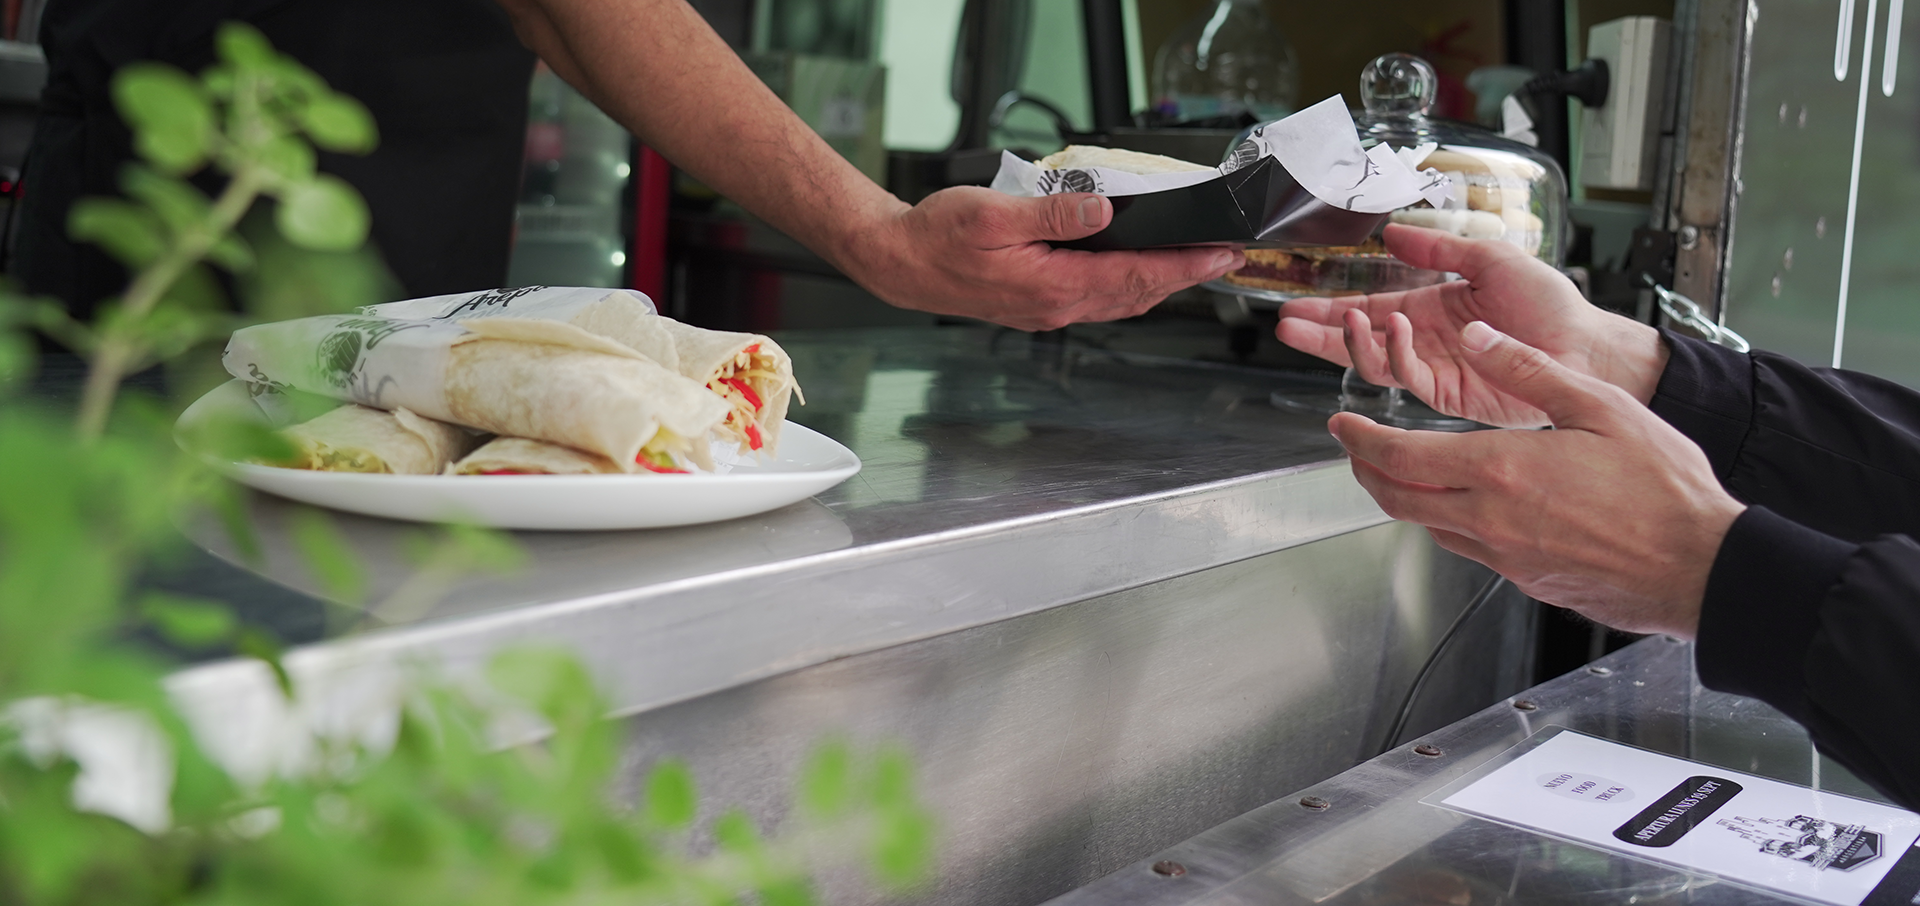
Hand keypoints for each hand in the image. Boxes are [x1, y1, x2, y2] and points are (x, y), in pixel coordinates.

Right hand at [843, 187, 1244, 330]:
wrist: (899, 263)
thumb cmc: (937, 236)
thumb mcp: (994, 212)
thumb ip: (1053, 213)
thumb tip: (1104, 212)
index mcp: (1052, 284)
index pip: (1136, 275)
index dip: (1185, 266)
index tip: (1221, 255)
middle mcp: (1056, 306)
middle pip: (1137, 293)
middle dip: (1184, 276)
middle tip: (1224, 257)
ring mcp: (1047, 311)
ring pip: (1120, 301)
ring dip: (1159, 284)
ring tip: (1192, 264)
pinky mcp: (1037, 306)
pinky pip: (1097, 301)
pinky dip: (1127, 287)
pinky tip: (1136, 272)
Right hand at [1276, 224, 1665, 426]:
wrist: (1588, 345)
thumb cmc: (1551, 304)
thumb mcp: (1490, 258)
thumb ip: (1438, 248)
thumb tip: (1392, 234)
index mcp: (1431, 309)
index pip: (1370, 311)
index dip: (1331, 311)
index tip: (1297, 306)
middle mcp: (1427, 342)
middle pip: (1360, 342)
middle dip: (1321, 335)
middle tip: (1288, 326)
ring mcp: (1437, 370)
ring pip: (1377, 364)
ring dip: (1355, 343)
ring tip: (1349, 319)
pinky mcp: (1452, 393)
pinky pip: (1409, 378)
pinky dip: (1395, 354)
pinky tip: (1392, 327)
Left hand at [1330, 321, 1744, 637]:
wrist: (1698, 567)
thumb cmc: (1662, 489)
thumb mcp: (1599, 406)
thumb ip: (1528, 370)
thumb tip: (1478, 337)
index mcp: (1499, 470)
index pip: (1399, 456)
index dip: (1360, 439)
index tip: (1341, 424)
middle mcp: (1489, 519)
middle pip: (1396, 498)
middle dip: (1364, 471)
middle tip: (1354, 448)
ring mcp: (1504, 556)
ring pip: (1428, 526)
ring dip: (1403, 498)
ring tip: (1399, 472)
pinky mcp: (1524, 578)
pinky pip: (1466, 547)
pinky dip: (1447, 521)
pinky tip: (1463, 503)